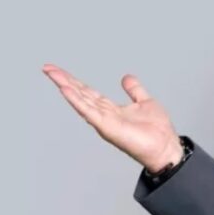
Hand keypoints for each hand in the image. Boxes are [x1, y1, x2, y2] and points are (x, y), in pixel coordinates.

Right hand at [42, 63, 182, 172]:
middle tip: (48, 67)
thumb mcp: (145, 102)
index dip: (74, 81)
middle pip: (80, 94)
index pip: (87, 91)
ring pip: (80, 100)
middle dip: (64, 80)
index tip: (59, 70)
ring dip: (66, 86)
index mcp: (110, 108)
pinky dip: (76, 100)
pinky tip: (66, 89)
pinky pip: (88, 111)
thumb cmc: (157, 130)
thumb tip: (126, 77)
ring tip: (52, 74)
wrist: (166, 147)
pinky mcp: (106, 127)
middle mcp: (103, 114)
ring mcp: (103, 121)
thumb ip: (134, 90)